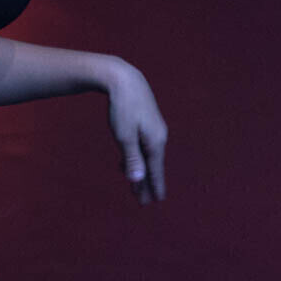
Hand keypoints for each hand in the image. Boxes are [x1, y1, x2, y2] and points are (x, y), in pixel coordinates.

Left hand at [107, 62, 166, 204]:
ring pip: (147, 156)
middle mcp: (158, 137)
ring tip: (135, 187)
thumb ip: (132, 158)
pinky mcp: (146, 123)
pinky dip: (137, 158)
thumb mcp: (124, 136)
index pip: (155, 170)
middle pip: (152, 165)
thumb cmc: (122, 107)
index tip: (156, 201)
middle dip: (146, 183)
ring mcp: (153, 129)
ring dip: (141, 171)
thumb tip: (137, 180)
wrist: (124, 78)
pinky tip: (128, 162)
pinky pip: (143, 146)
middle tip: (143, 201)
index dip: (154, 187)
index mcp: (155, 142)